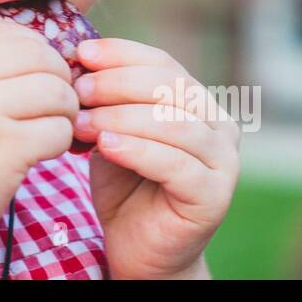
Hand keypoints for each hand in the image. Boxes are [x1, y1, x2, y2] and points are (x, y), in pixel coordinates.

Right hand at [0, 20, 79, 265]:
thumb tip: (35, 45)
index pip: (5, 30)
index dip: (32, 51)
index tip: (32, 78)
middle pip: (37, 53)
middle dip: (56, 78)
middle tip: (52, 105)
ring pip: (56, 89)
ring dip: (64, 111)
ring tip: (46, 129)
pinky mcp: (5, 148)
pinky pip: (60, 129)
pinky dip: (61, 142)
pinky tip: (39, 154)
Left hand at [69, 38, 240, 279]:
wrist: (139, 248)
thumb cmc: (125, 185)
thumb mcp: (112, 131)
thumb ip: (105, 100)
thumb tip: (77, 59)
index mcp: (198, 102)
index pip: (162, 63)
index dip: (121, 54)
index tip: (81, 53)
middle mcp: (220, 125)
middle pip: (170, 87)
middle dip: (117, 83)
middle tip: (78, 90)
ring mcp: (223, 161)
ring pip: (173, 122)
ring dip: (121, 117)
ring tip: (82, 122)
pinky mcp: (214, 196)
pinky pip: (175, 164)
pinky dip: (137, 150)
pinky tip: (106, 147)